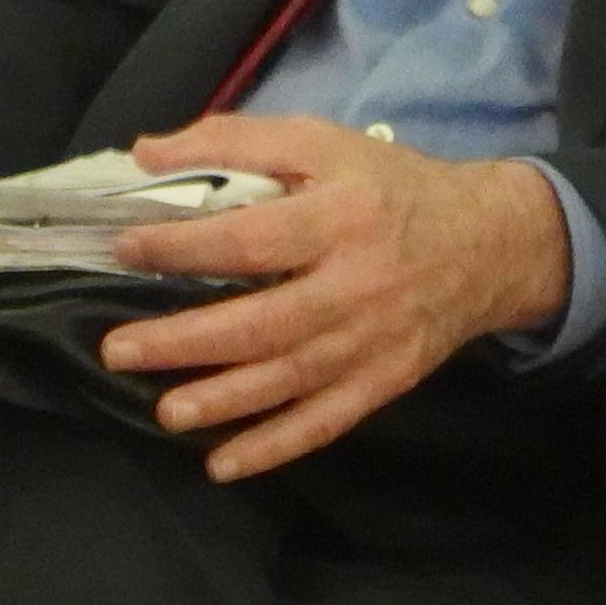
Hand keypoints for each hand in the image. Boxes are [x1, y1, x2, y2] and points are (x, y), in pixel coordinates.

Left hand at [99, 116, 569, 482]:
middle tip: (118, 350)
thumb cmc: (386, 185)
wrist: (486, 241)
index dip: (182, 248)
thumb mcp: (319, 140)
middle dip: (184, 340)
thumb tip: (147, 153)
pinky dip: (274, 447)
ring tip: (164, 411)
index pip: (248, 241)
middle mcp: (357, 284)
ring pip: (287, 380)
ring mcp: (373, 341)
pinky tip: (223, 464)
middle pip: (260, 323)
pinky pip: (324, 422)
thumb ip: (234, 140)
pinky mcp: (386, 380)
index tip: (125, 250)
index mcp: (339, 216)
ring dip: (221, 401)